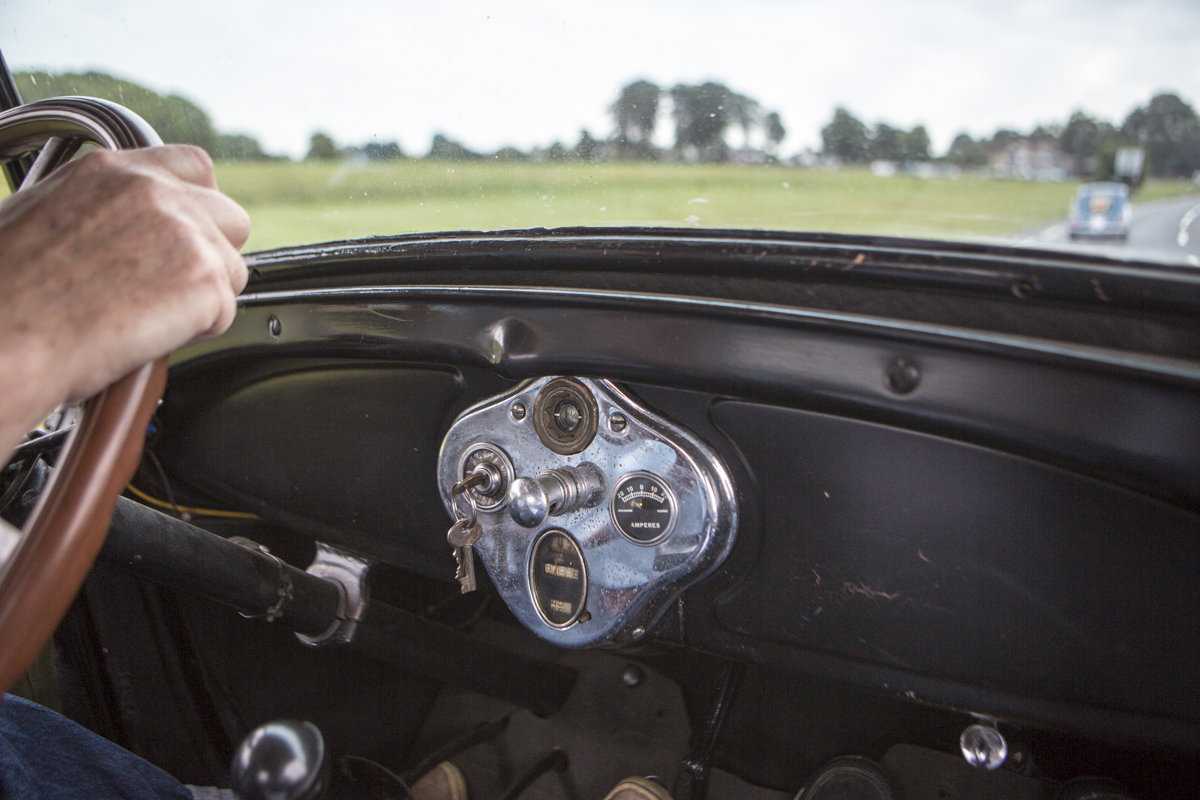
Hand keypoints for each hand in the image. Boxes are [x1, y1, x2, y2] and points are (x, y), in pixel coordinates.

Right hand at [0, 145, 249, 451]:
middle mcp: (155, 193)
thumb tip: (124, 228)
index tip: (185, 234)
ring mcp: (186, 233)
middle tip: (168, 288)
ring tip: (144, 316)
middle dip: (211, 255)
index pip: (194, 167)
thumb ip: (102, 209)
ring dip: (203, 298)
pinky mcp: (204, 280)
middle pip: (230, 218)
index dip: (198, 206)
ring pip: (233, 270)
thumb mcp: (40, 216)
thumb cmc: (7, 293)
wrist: (3, 336)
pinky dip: (197, 332)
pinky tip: (148, 335)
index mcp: (112, 172)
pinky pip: (226, 312)